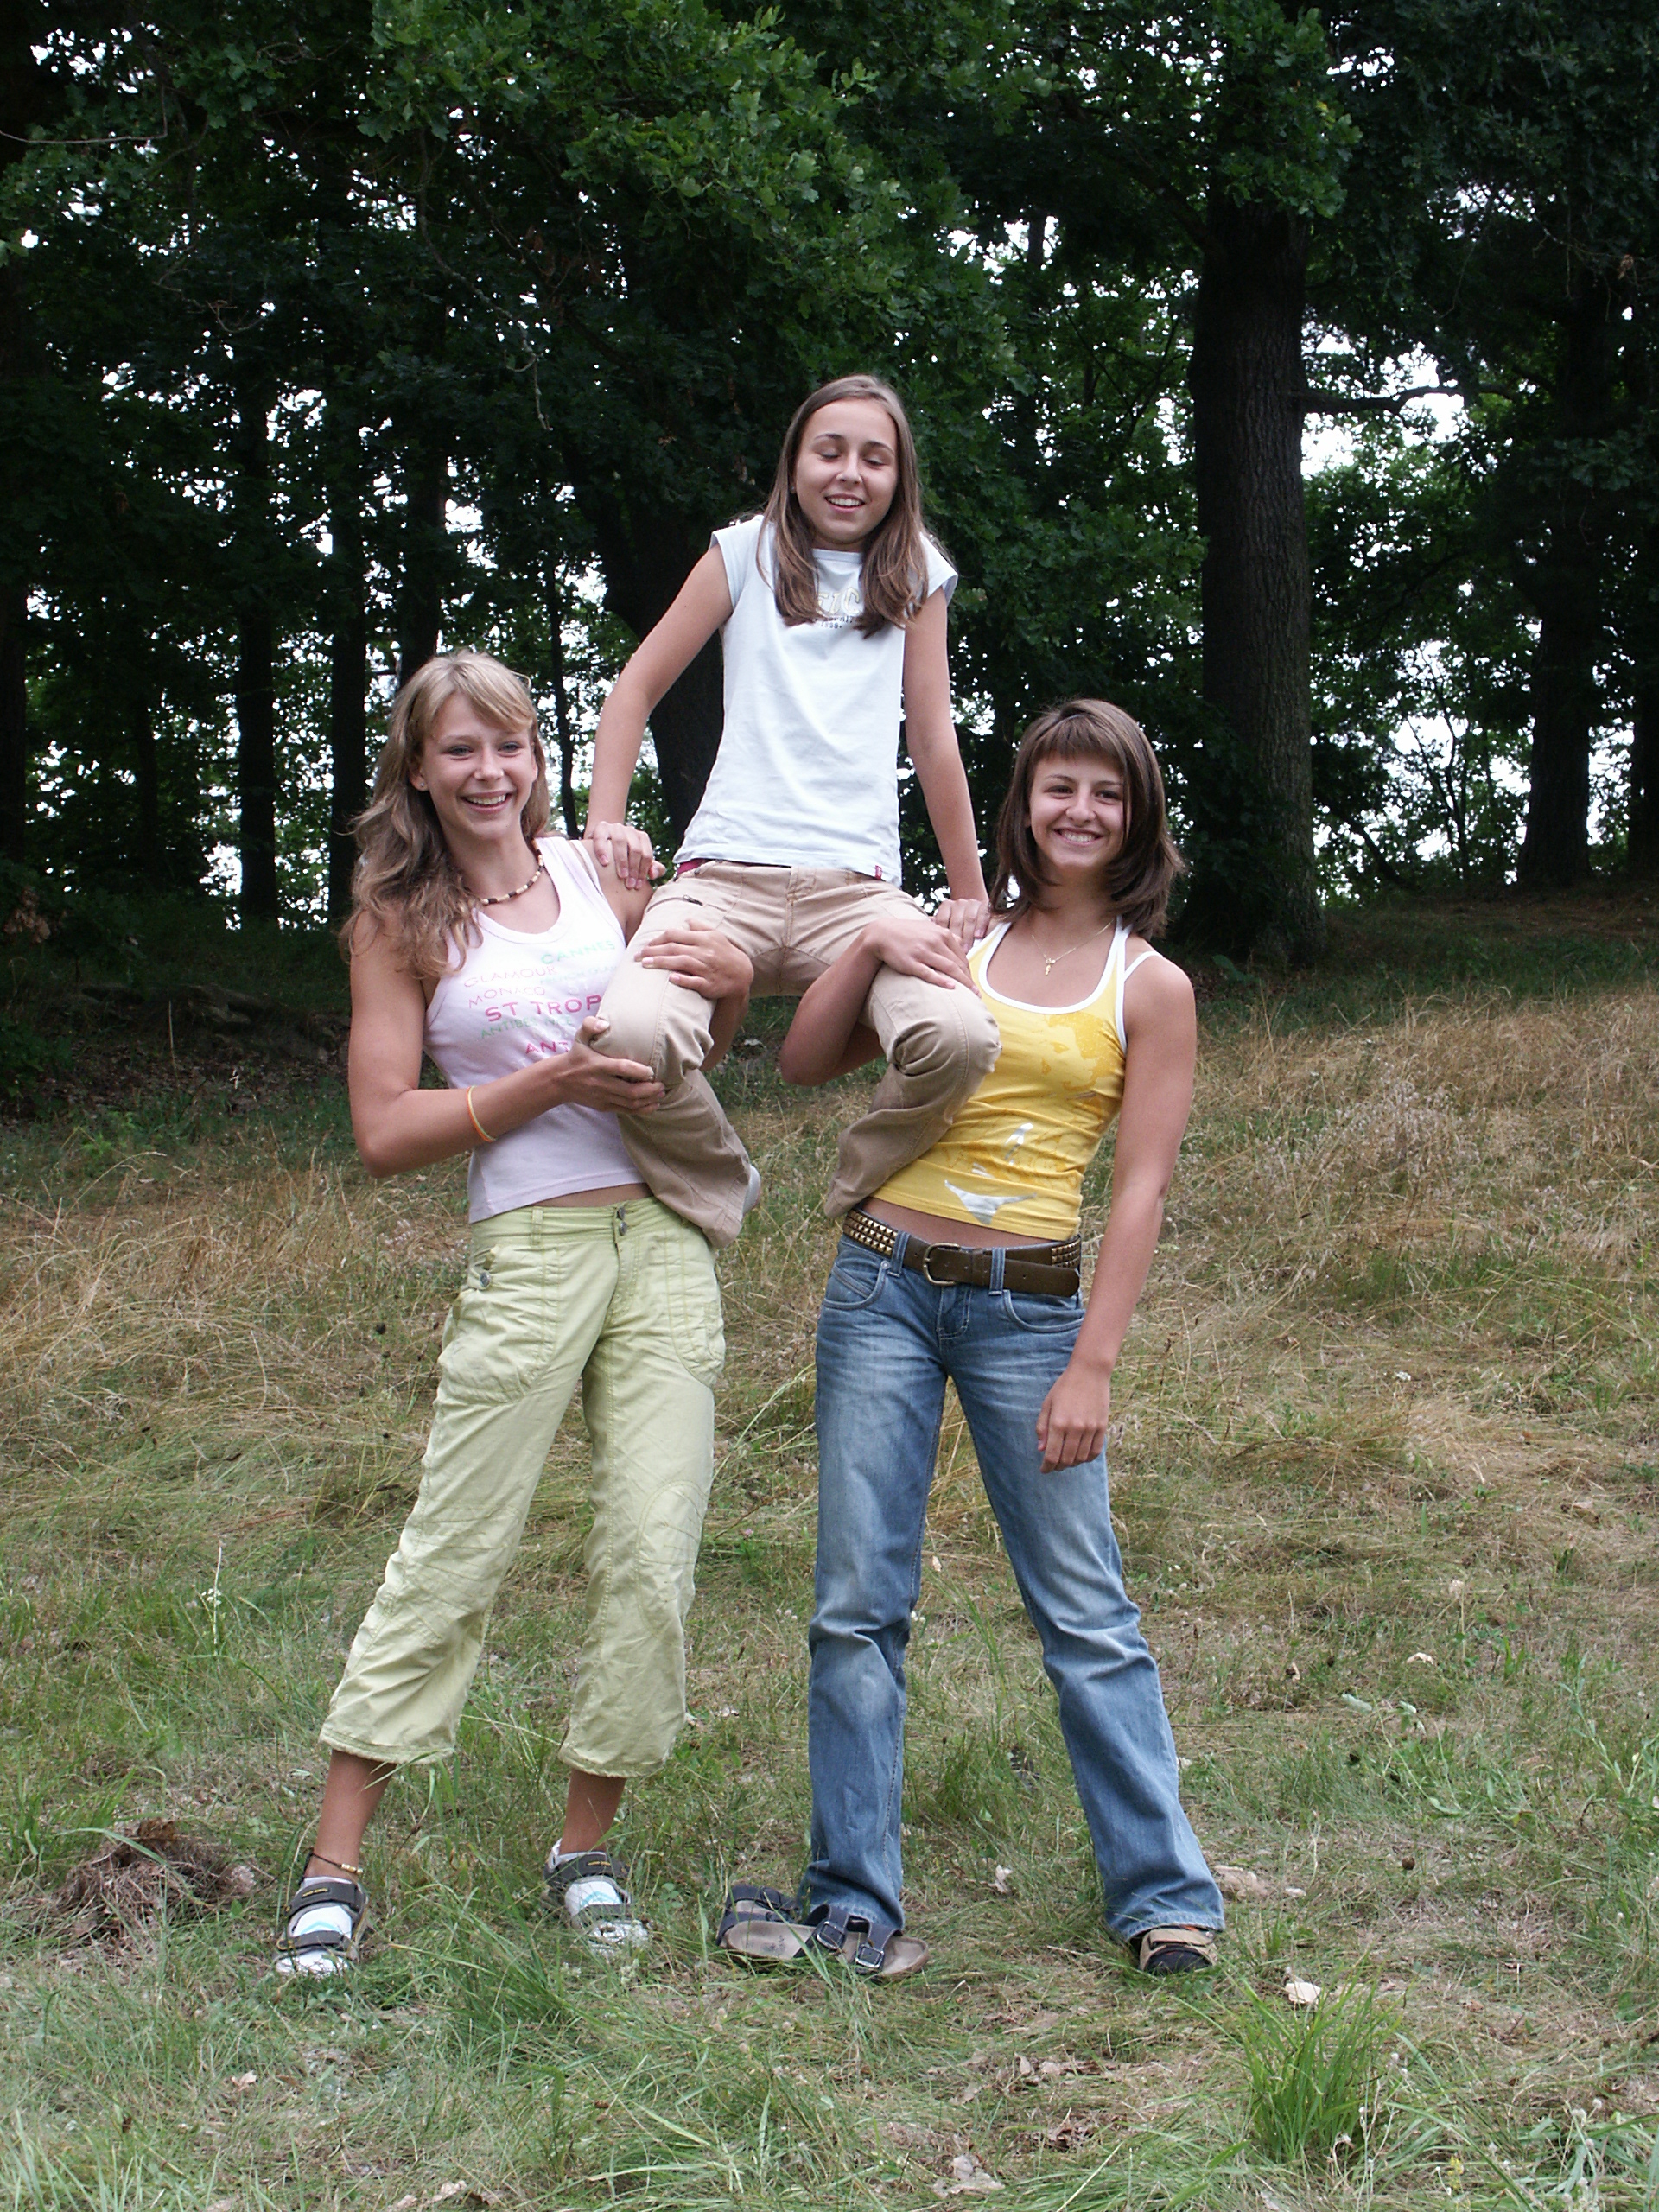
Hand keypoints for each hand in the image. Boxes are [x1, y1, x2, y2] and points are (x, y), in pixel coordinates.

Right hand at [550, 1014, 664, 1112]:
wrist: (559, 1081)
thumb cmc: (575, 1056)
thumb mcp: (579, 1038)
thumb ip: (590, 1025)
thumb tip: (605, 1024)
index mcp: (597, 1065)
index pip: (622, 1069)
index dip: (639, 1071)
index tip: (652, 1070)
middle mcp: (601, 1083)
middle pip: (630, 1091)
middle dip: (650, 1090)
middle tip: (663, 1084)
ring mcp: (603, 1097)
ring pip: (630, 1103)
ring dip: (649, 1100)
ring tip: (661, 1093)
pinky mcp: (604, 1106)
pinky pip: (626, 1111)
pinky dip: (642, 1109)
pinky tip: (653, 1104)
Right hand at [584, 818, 663, 893]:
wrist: (602, 841)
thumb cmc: (622, 856)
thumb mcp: (637, 862)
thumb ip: (650, 868)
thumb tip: (653, 875)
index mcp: (641, 838)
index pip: (647, 855)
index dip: (643, 872)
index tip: (637, 886)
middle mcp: (630, 831)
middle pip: (636, 849)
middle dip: (634, 868)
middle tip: (629, 885)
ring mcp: (615, 828)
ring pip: (621, 841)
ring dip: (622, 860)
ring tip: (621, 876)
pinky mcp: (600, 828)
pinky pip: (601, 838)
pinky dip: (603, 850)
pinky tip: (605, 863)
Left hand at [635, 913, 753, 1001]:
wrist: (742, 974)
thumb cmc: (726, 953)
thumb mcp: (716, 936)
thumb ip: (700, 927)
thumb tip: (686, 920)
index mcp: (703, 939)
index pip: (675, 935)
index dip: (658, 939)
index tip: (645, 945)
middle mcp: (703, 952)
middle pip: (674, 948)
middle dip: (653, 951)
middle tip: (637, 956)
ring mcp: (706, 968)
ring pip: (681, 963)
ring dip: (662, 962)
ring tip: (645, 964)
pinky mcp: (709, 984)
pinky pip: (694, 981)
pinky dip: (682, 979)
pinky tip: (670, 978)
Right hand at [862, 912, 974, 992]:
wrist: (882, 933)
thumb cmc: (907, 932)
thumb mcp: (929, 928)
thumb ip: (946, 935)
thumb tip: (961, 943)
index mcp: (942, 934)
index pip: (962, 956)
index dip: (969, 972)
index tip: (973, 983)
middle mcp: (935, 942)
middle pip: (959, 964)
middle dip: (969, 980)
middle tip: (977, 994)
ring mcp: (924, 952)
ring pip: (949, 969)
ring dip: (963, 983)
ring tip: (972, 995)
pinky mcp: (912, 963)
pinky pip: (930, 973)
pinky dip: (942, 981)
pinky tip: (952, 988)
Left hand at [935, 896, 992, 951]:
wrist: (979, 915)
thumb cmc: (959, 927)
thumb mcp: (947, 928)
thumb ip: (939, 933)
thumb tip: (927, 946)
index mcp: (946, 907)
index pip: (942, 920)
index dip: (942, 936)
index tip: (942, 949)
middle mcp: (958, 903)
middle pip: (956, 922)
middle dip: (956, 939)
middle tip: (955, 954)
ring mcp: (972, 904)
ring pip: (969, 919)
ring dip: (968, 935)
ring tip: (967, 949)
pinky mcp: (985, 905)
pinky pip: (983, 914)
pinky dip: (981, 925)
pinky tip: (979, 936)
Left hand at [1035, 1355, 1110, 1471]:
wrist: (1089, 1372)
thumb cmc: (1064, 1387)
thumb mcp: (1048, 1404)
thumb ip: (1042, 1427)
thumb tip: (1041, 1450)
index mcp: (1058, 1422)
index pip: (1052, 1455)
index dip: (1047, 1467)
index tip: (1043, 1470)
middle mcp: (1075, 1428)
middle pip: (1066, 1460)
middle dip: (1058, 1467)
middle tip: (1054, 1466)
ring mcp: (1091, 1428)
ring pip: (1081, 1458)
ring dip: (1072, 1463)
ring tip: (1066, 1460)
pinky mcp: (1102, 1427)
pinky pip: (1095, 1451)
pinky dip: (1087, 1458)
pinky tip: (1081, 1456)